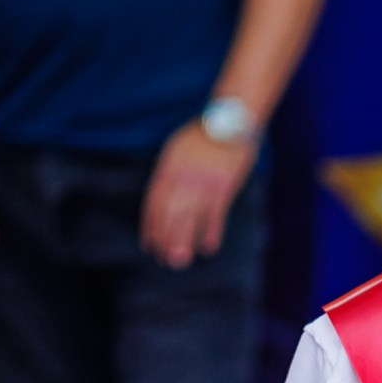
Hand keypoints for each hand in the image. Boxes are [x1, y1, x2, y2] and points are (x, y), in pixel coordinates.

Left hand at [141, 120, 253, 269]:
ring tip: (181, 260)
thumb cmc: (203, 136)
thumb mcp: (177, 150)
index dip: (151, 226)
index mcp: (168, 168)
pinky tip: (208, 247)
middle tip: (165, 260)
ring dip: (185, 240)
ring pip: (190, 218)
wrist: (231, 121)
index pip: (155, 203)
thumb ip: (169, 173)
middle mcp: (183, 177)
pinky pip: (215, 214)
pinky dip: (211, 232)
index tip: (150, 245)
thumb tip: (161, 200)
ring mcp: (203, 183)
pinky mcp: (223, 186)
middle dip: (166, 239)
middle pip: (170, 214)